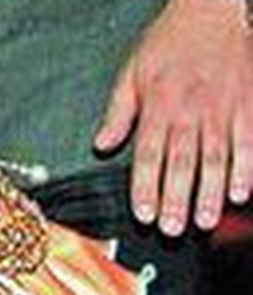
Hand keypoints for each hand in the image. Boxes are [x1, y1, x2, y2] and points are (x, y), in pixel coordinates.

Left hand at [95, 0, 252, 235]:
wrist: (217, 9)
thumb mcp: (133, 72)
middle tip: (173, 229)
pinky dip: (246, 169)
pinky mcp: (248, 105)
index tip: (143, 213)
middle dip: (176, 199)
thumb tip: (100, 146)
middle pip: (182, 162)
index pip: (148, 154)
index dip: (145, 187)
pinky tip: (239, 192)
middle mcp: (190, 110)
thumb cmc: (173, 41)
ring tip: (204, 221)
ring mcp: (223, 108)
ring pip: (216, 157)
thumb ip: (117, 112)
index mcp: (158, 105)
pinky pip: (248, 141)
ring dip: (209, 193)